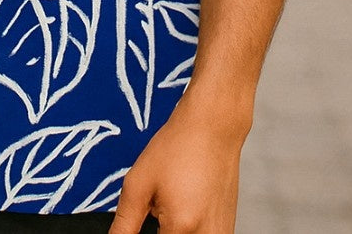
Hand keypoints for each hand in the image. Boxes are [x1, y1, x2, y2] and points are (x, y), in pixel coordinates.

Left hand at [108, 96, 243, 232]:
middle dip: (159, 230)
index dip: (143, 232)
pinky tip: (187, 204)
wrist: (214, 127)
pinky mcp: (227, 229)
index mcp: (182, 228)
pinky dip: (190, 227)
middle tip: (158, 204)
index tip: (143, 217)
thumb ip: (124, 223)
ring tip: (173, 201)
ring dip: (174, 229)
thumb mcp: (139, 183)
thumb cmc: (179, 147)